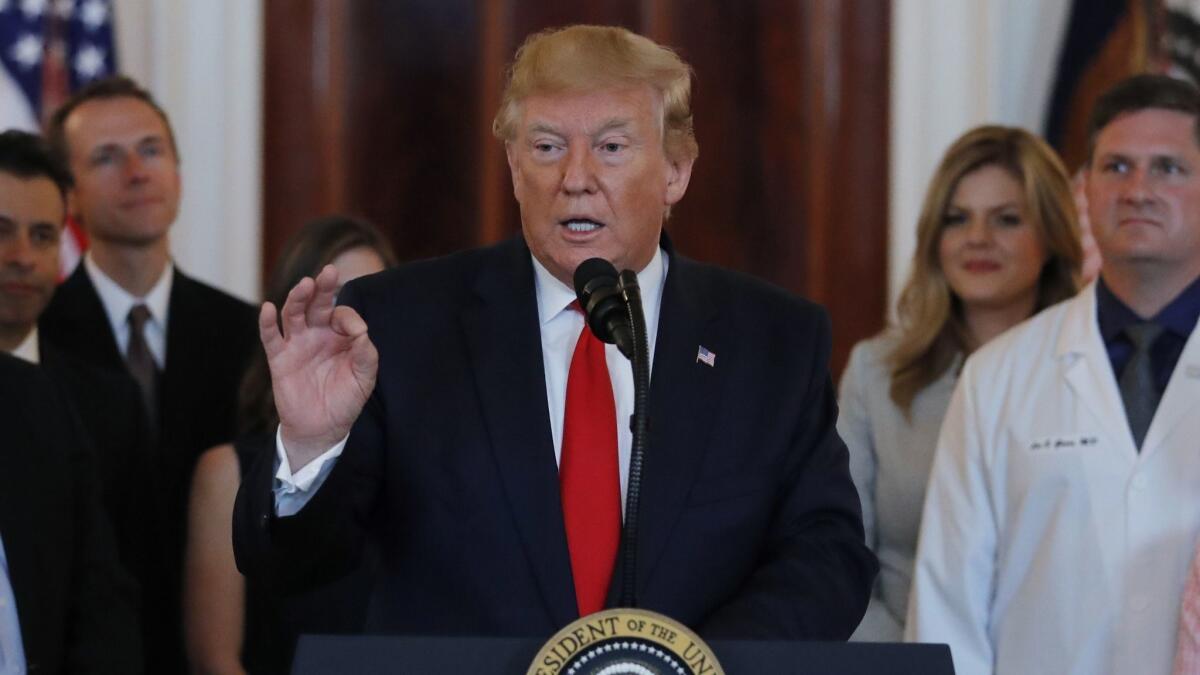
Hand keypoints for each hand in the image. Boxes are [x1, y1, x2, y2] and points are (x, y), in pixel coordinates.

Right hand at [260, 265, 377, 469]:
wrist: (323, 429)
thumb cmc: (345, 400)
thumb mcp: (364, 378)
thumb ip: (366, 354)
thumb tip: (361, 330)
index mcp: (339, 335)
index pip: (342, 314)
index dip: (349, 318)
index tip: (356, 332)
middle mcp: (317, 334)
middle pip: (316, 304)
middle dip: (322, 287)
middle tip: (328, 272)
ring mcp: (297, 344)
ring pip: (293, 314)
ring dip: (297, 298)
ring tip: (305, 285)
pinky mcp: (279, 358)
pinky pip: (270, 337)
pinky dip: (266, 322)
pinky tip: (267, 308)